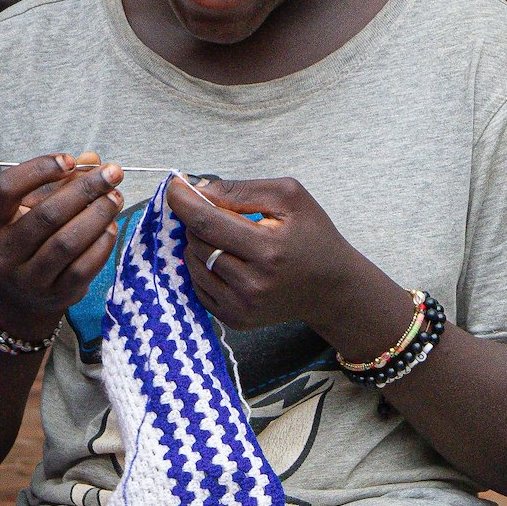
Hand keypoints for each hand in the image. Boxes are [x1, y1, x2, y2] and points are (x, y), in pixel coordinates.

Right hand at [0, 153, 122, 341]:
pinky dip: (102, 243)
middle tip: (113, 173)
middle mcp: (2, 252)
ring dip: (98, 215)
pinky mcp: (55, 293)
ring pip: (67, 242)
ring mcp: (28, 277)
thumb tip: (93, 160)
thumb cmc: (31, 238)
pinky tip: (112, 226)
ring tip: (116, 197)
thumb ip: (60, 181)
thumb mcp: (33, 207)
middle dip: (85, 190)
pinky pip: (83, 267)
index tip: (70, 160)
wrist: (24, 294)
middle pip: (46, 215)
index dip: (38, 170)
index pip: (6, 189)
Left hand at [168, 175, 384, 342]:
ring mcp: (242, 306)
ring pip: (193, 263)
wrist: (332, 288)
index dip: (185, 202)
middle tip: (220, 213)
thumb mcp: (289, 198)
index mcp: (269, 250)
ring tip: (230, 238)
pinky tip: (229, 260)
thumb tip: (197, 190)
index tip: (174, 186)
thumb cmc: (313, 236)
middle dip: (199, 221)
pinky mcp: (235, 319)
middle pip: (197, 242)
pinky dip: (205, 267)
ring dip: (200, 244)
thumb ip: (241, 190)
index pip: (208, 223)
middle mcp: (253, 284)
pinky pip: (199, 285)